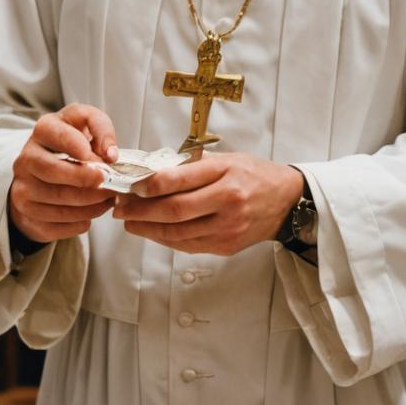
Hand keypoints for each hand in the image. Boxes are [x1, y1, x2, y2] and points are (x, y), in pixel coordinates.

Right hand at [7, 103, 117, 243]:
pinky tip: (90, 214)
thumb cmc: (73, 145)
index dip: (79, 146)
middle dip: (85, 180)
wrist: (46, 171)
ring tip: (107, 201)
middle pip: (52, 170)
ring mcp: (22, 188)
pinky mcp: (26, 214)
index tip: (103, 158)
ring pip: (55, 201)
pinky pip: (54, 224)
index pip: (57, 134)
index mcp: (43, 131)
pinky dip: (78, 222)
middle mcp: (26, 159)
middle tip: (109, 185)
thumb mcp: (86, 124)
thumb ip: (101, 128)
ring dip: (89, 205)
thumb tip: (110, 155)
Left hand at [113, 152, 303, 255]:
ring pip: (178, 233)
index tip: (129, 185)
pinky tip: (150, 231)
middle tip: (119, 207)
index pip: (178, 179)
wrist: (286, 201)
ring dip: (147, 229)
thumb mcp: (226, 159)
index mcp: (226, 172)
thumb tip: (150, 170)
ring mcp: (228, 227)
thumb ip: (192, 165)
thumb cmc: (252, 174)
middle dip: (140, 210)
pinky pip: (188, 245)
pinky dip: (165, 239)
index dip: (148, 185)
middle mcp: (228, 200)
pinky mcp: (226, 245)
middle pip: (174, 210)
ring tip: (128, 221)